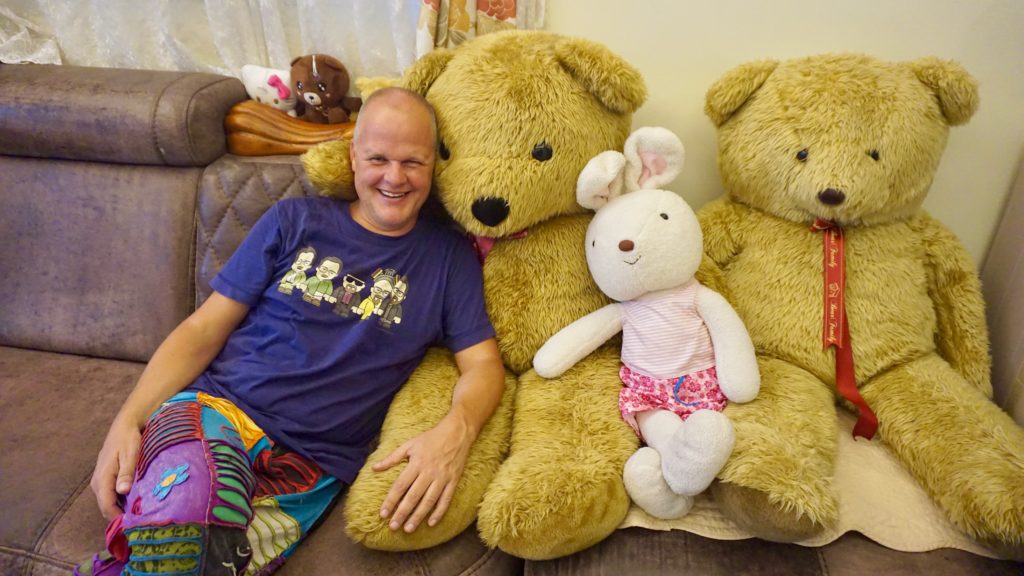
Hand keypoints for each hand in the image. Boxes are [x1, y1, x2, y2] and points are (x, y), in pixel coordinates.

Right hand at [89, 415, 142, 519]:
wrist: (124, 425)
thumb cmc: (129, 439)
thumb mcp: (130, 454)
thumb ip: (126, 473)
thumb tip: (122, 491)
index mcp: (102, 478)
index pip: (106, 506)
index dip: (117, 518)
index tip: (132, 525)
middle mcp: (97, 482)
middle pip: (106, 507)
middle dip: (120, 516)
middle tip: (139, 521)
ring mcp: (100, 480)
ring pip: (108, 501)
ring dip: (120, 508)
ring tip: (139, 513)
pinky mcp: (105, 478)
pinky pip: (110, 495)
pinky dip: (120, 500)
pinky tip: (134, 500)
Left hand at [372, 415, 473, 532]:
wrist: (457, 433)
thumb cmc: (430, 438)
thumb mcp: (409, 444)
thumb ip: (391, 458)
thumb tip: (374, 468)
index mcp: (416, 463)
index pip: (400, 486)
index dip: (391, 501)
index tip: (383, 514)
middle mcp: (429, 472)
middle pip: (413, 496)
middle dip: (402, 513)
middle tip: (393, 527)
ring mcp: (442, 478)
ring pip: (428, 501)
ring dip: (418, 516)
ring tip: (408, 528)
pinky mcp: (453, 481)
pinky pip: (446, 499)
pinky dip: (439, 512)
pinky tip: (431, 523)